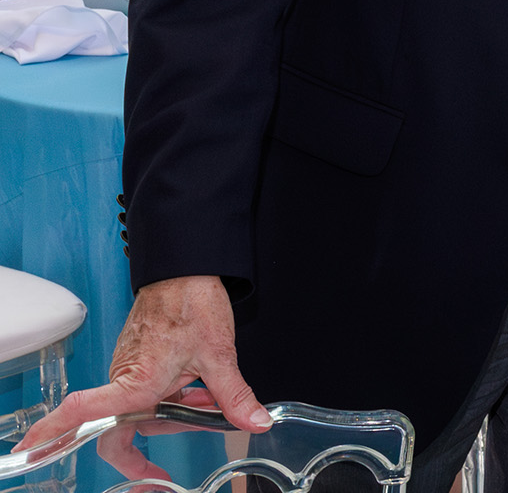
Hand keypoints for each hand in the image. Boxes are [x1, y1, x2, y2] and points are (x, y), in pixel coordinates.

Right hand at [16, 275, 270, 477]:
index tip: (31, 451)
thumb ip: (234, 395)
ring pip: (142, 411)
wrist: (187, 268)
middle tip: (172, 459)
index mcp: (135, 381)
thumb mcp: (219, 355)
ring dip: (173, 414)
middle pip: (122, 430)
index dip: (53, 434)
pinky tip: (197, 388)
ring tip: (206, 399)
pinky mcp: (137, 362)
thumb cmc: (192, 303)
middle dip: (151, 444)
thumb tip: (254, 422)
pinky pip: (148, 393)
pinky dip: (173, 398)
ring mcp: (128, 371)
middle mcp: (124, 379)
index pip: (83, 414)